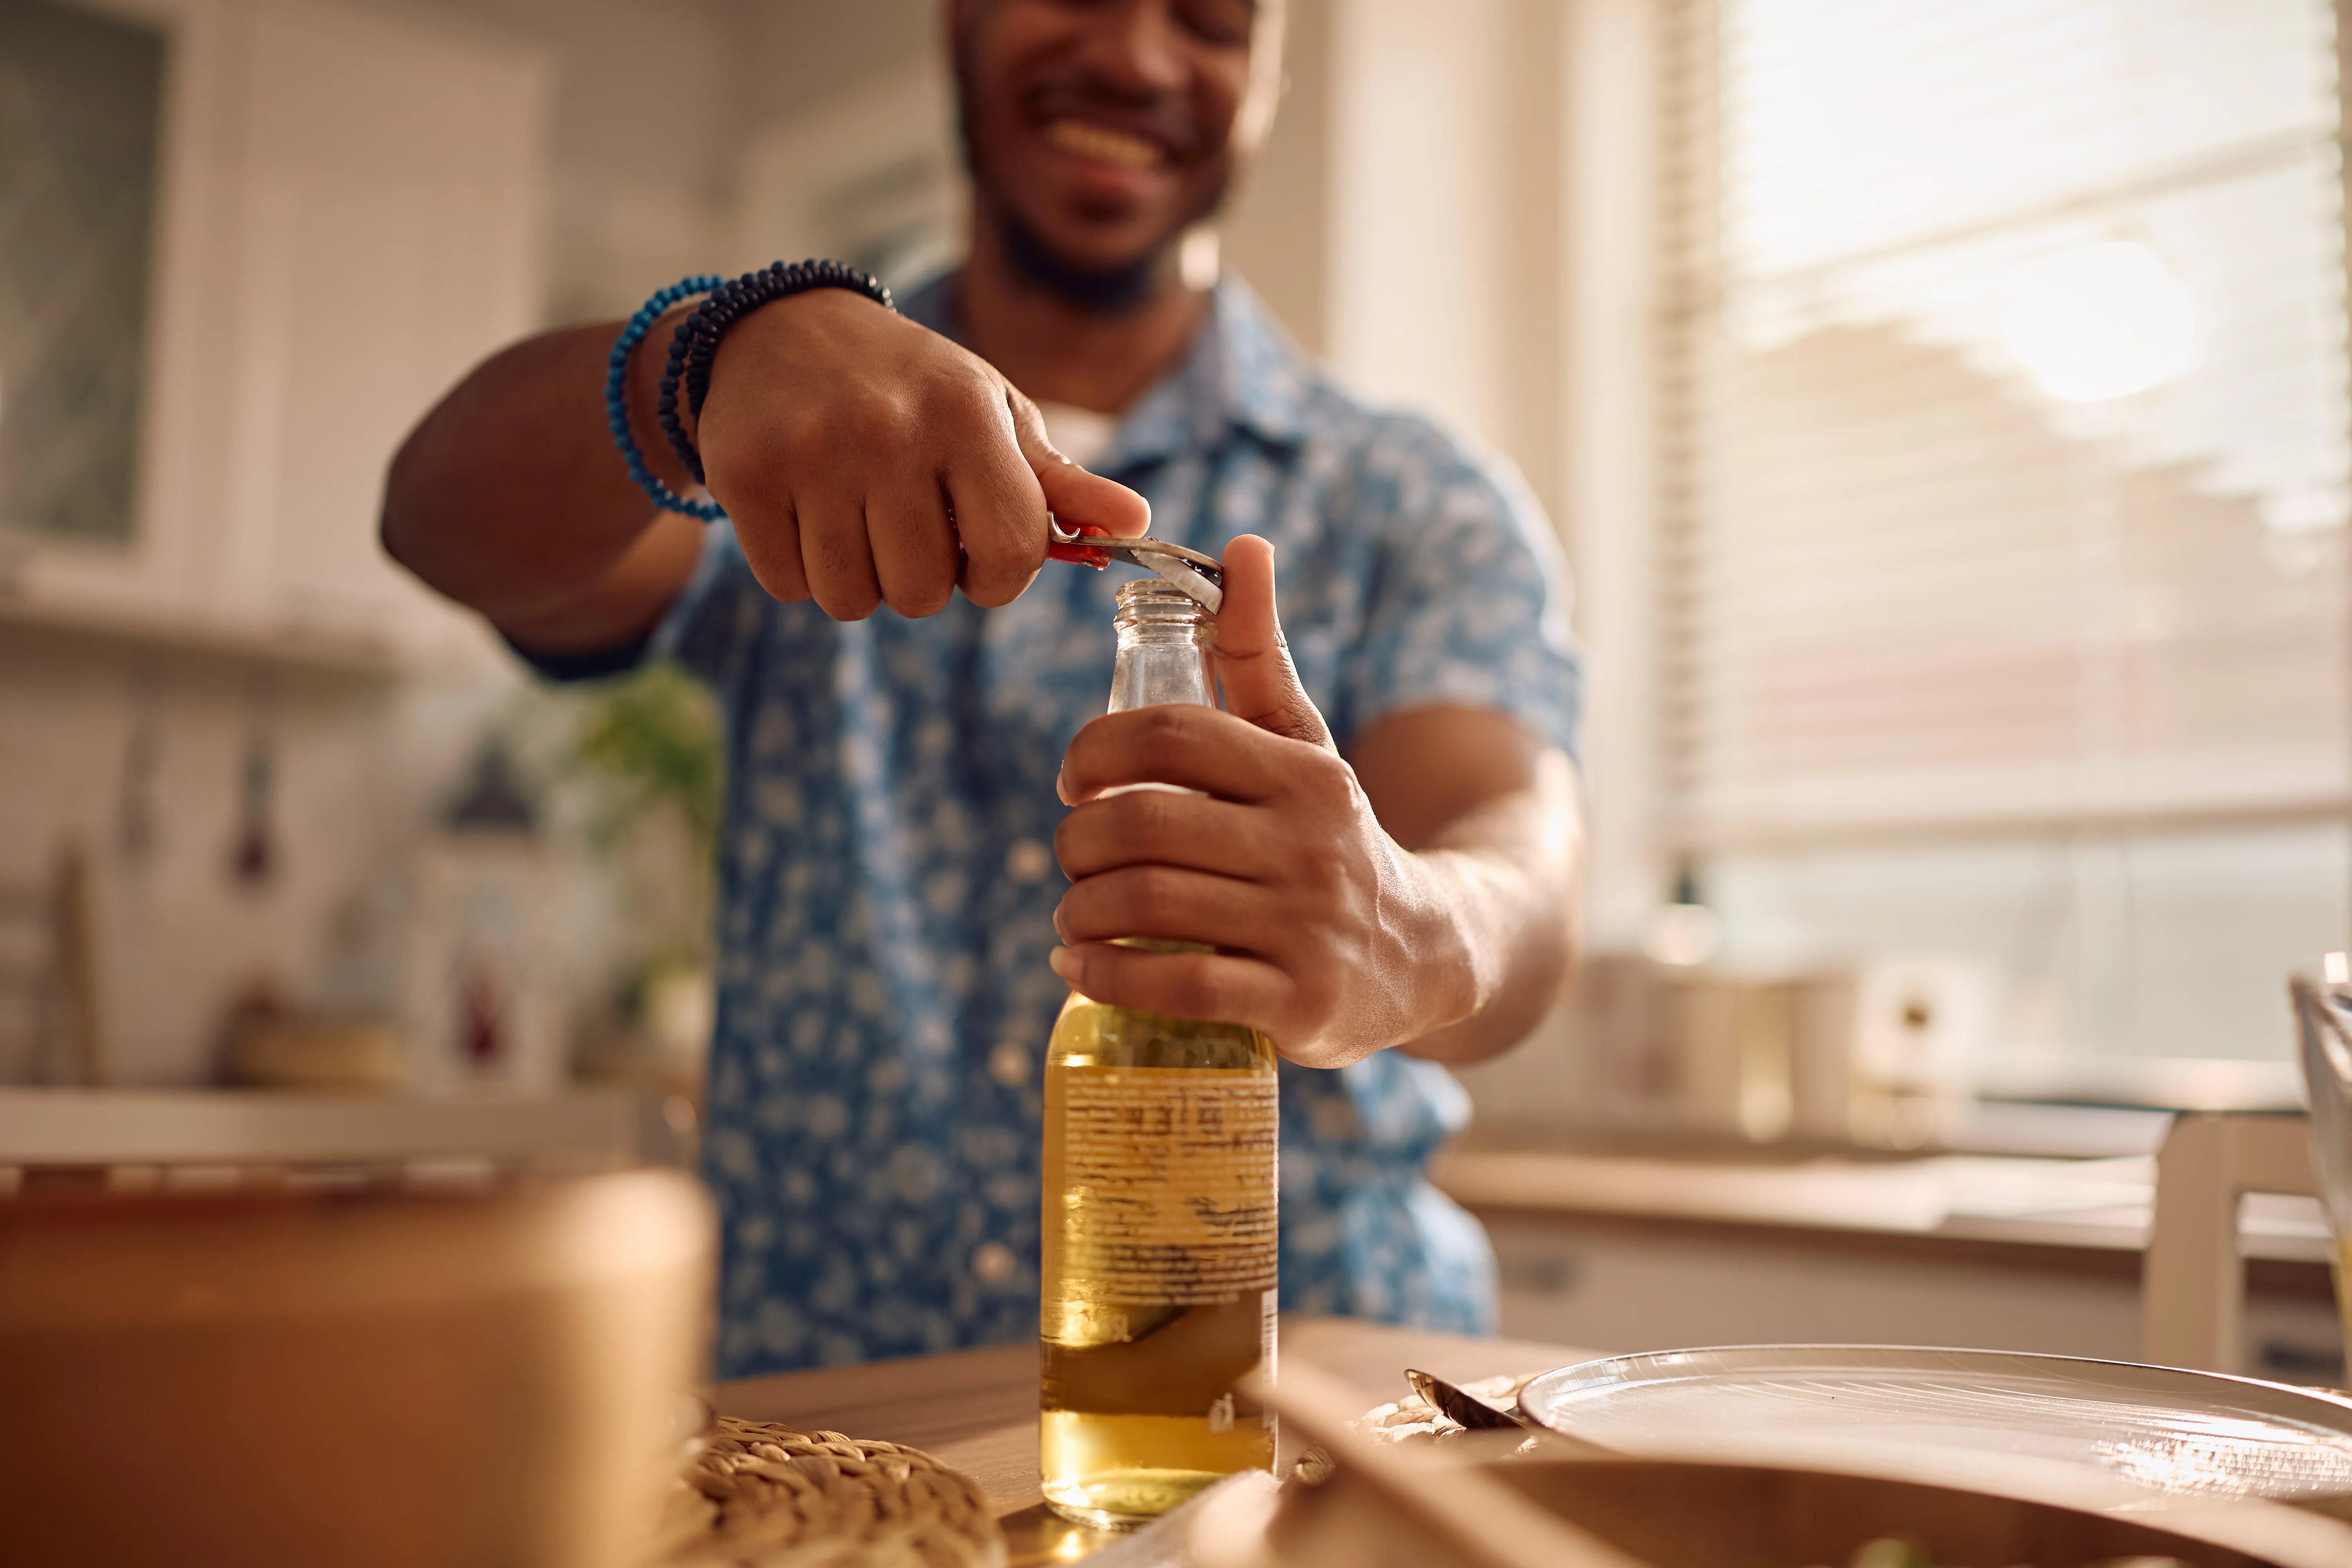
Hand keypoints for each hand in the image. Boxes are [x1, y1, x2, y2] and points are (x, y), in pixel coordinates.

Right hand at [690, 289, 1149, 619]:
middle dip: (921, 578)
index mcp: (965, 415)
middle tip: (905, 525)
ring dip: (860, 580)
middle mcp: (888, 431)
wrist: (780, 332)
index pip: (1012, 553)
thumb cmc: (909, 389)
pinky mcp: (744, 476)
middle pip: (924, 592)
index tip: (980, 551)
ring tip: (855, 517)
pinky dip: (801, 570)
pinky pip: (790, 586)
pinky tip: (806, 514)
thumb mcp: (990, 415)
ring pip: (853, 600)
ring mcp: (810, 453)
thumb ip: (1058, 482)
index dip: (1000, 575)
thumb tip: (1138, 525)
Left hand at [1048, 536, 1476, 1067]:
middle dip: (1077, 842)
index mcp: (1303, 774)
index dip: (1095, 751)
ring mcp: (1305, 930)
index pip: (1171, 735)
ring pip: (1149, 906)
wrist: (1428, 953)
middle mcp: (1308, 847)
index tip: (1072, 783)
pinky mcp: (1297, 1006)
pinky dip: (1108, 979)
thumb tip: (1243, 546)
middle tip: (1071, 856)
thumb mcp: (1305, 743)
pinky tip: (1082, 970)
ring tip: (1072, 916)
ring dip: (1081, 912)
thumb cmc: (1332, 836)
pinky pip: (1179, 989)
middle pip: (1144, 824)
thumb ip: (1260, 652)